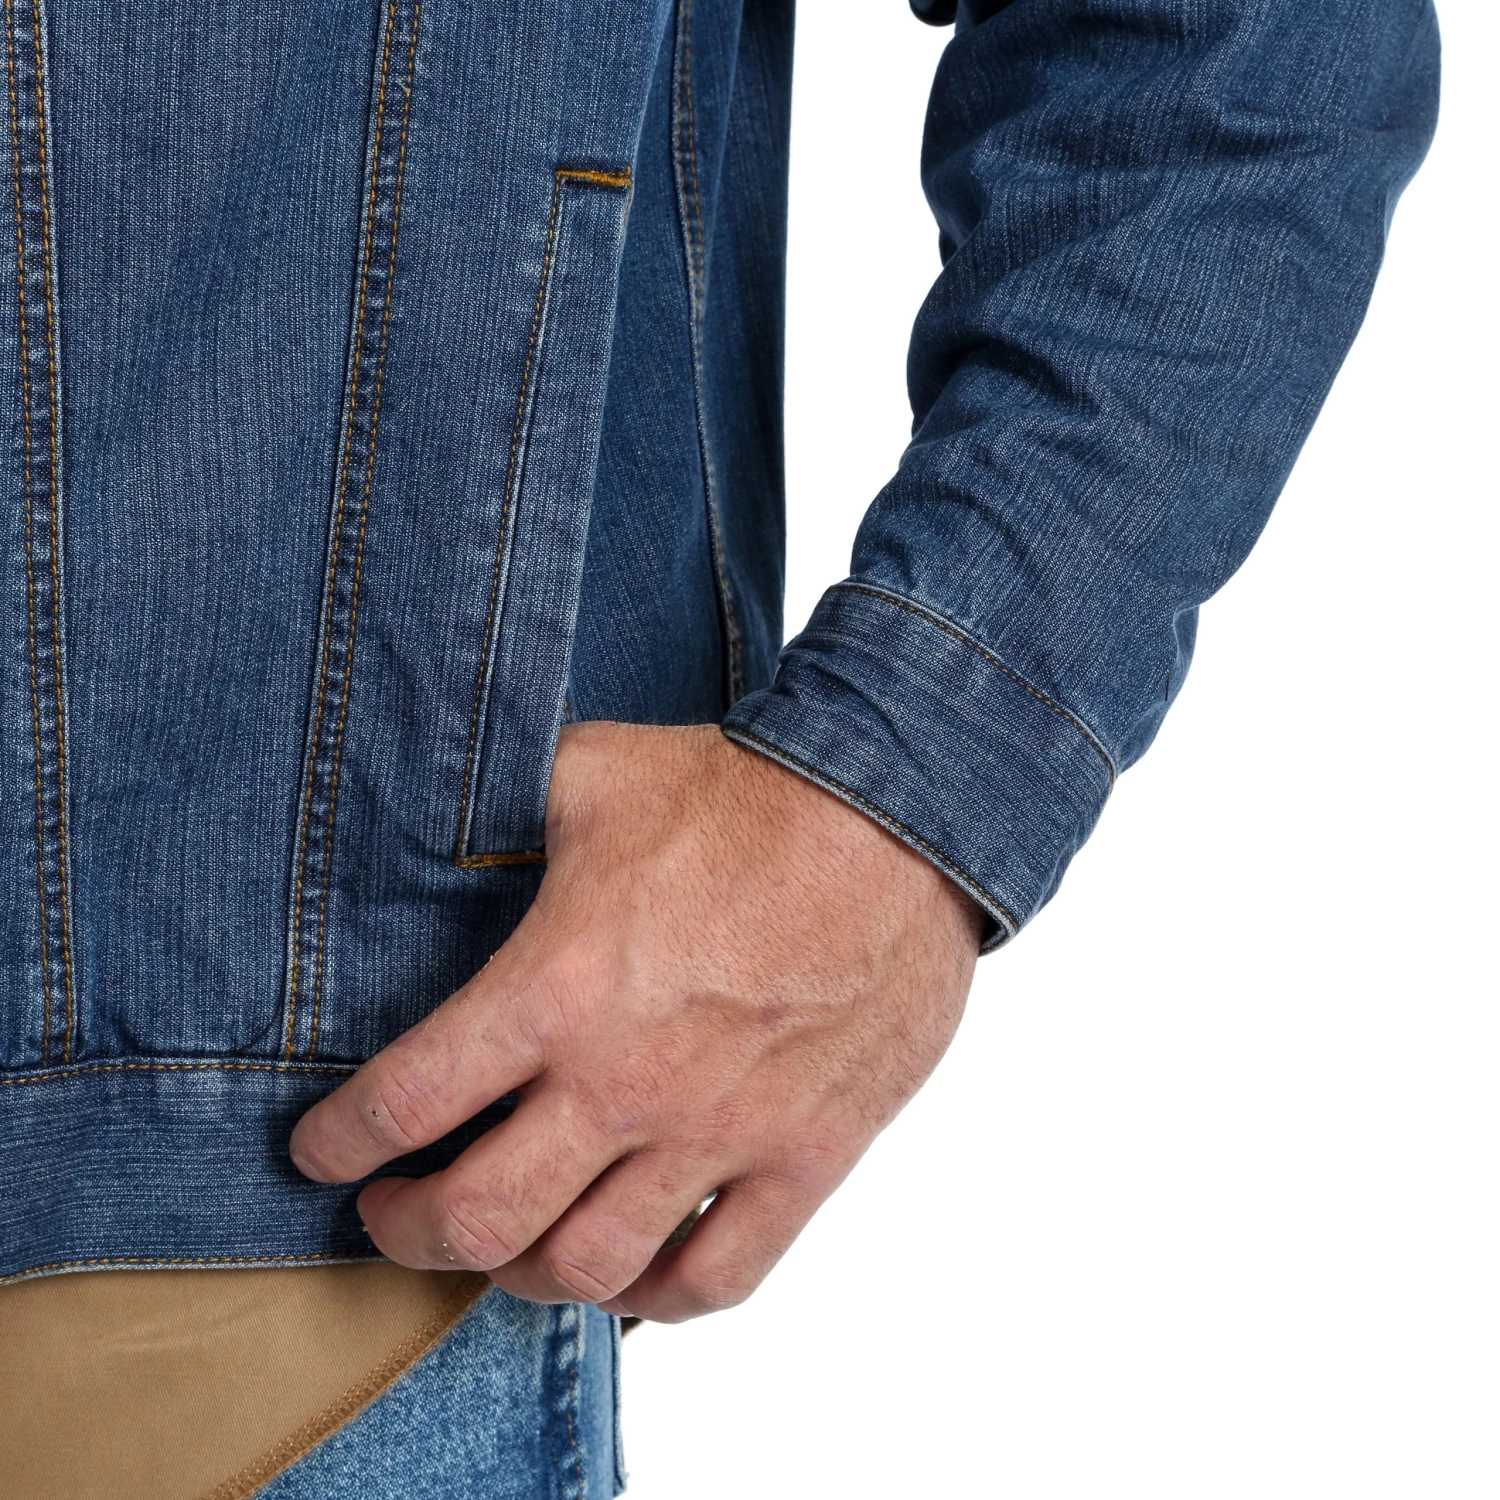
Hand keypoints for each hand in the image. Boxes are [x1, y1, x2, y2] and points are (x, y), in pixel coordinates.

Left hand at [290, 721, 981, 1321]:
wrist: (898, 819)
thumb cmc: (748, 791)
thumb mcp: (596, 771)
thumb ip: (506, 811)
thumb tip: (453, 815)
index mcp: (558, 988)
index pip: (405, 1102)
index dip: (338, 1141)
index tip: (322, 1150)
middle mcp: (624, 1083)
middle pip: (476, 1219)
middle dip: (407, 1232)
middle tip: (392, 1214)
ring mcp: (716, 1134)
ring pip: (586, 1268)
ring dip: (518, 1275)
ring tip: (502, 1249)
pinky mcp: (803, 1156)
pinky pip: (719, 1277)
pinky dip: (658, 1298)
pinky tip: (631, 1275)